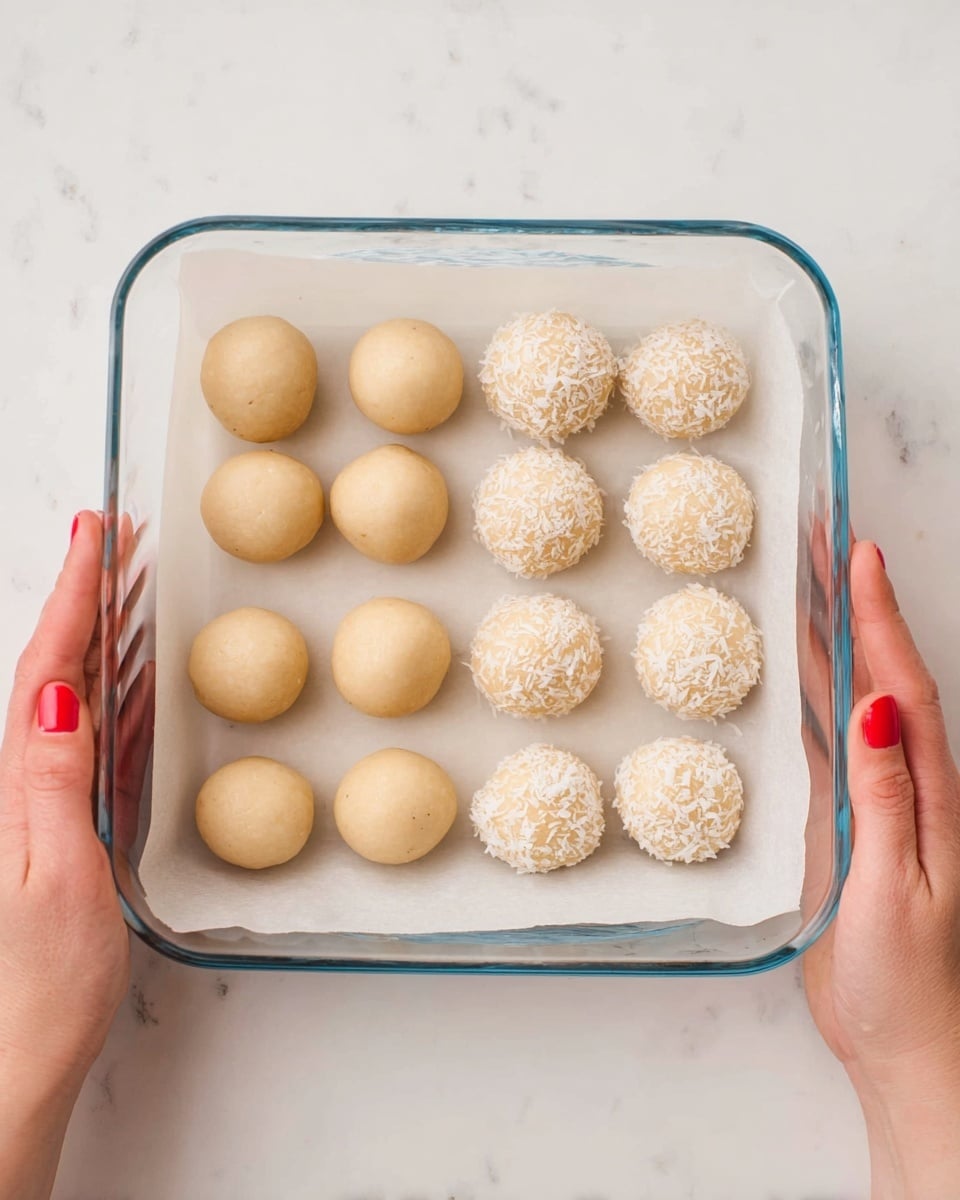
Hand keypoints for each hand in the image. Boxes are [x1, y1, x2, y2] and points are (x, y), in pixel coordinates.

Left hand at [0, 512, 128, 1199]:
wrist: (14, 1063)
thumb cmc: (34, 988)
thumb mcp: (54, 879)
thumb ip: (51, 784)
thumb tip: (58, 696)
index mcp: (16, 786)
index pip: (46, 670)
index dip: (70, 595)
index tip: (93, 534)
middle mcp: (19, 786)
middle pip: (52, 668)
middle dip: (81, 595)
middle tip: (112, 537)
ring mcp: (36, 804)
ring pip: (67, 698)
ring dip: (93, 635)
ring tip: (121, 585)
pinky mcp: (57, 825)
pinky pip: (83, 740)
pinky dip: (107, 694)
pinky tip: (125, 681)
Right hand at [804, 540, 959, 1198]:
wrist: (903, 1047)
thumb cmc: (910, 983)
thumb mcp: (897, 888)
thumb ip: (885, 799)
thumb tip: (874, 709)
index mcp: (930, 795)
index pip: (906, 688)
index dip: (881, 621)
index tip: (858, 559)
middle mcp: (905, 786)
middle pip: (880, 679)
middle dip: (856, 610)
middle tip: (824, 548)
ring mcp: (873, 803)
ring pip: (849, 705)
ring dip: (831, 645)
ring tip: (801, 589)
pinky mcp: (842, 827)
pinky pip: (824, 747)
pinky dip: (808, 702)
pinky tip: (788, 677)